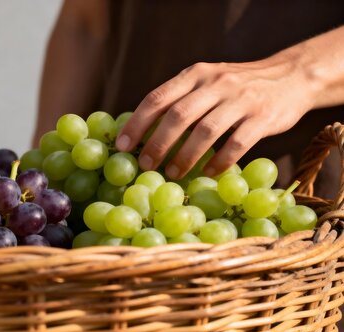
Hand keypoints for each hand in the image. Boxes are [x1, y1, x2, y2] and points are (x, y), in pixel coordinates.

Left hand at [115, 54, 318, 178]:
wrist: (291, 77)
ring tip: (172, 175)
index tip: (122, 146)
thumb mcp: (206, 81)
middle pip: (178, 116)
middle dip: (157, 143)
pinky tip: (208, 173)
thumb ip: (179, 99)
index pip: (158, 98)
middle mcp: (216, 83)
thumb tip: (140, 131)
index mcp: (195, 74)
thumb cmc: (236, 87)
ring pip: (206, 131)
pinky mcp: (263, 118)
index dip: (137, 123)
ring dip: (185, 157)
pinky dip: (219, 161)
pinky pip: (236, 144)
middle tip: (145, 166)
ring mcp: (241, 99)